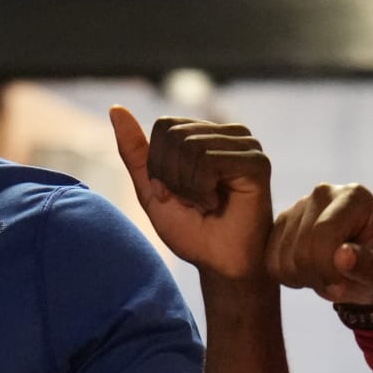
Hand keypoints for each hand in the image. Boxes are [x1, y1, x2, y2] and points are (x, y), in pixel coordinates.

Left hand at [110, 105, 271, 279]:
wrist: (218, 263)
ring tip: (205, 203)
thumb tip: (116, 109)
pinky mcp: (256, 161)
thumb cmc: (190, 229)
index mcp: (205, 134)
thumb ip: (134, 151)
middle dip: (170, 175)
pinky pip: (209, 160)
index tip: (173, 193)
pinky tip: (216, 204)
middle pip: (174, 134)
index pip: (164, 127)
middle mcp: (227, 133)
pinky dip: (202, 189)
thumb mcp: (151, 188)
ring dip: (187, 186)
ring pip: (190, 146)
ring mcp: (246, 144)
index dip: (158, 165)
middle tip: (190, 201)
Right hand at [266, 183, 372, 304]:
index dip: (327, 268)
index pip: (324, 234)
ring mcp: (297, 205)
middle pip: (301, 247)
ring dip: (301, 278)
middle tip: (335, 282)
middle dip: (315, 275)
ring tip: (324, 276)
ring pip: (282, 256)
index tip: (341, 285)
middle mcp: (323, 193)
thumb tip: (343, 255)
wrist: (364, 267)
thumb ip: (365, 266)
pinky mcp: (280, 222)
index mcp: (354, 197)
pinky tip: (308, 272)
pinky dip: (286, 275)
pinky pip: (270, 259)